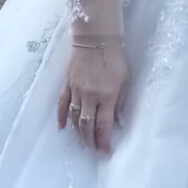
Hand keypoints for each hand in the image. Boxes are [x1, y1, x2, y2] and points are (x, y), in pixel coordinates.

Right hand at [57, 38, 128, 153]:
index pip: (103, 125)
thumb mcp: (125, 79)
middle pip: (87, 125)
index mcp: (106, 96)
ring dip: (79, 132)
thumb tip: (118, 121)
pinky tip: (63, 127)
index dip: (103, 141)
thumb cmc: (114, 57)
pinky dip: (62, 117)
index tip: (105, 150)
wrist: (96, 37)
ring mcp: (77, 90)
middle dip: (91, 141)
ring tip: (83, 141)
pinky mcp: (68, 84)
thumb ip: (120, 102)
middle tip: (94, 150)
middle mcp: (90, 96)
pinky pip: (63, 104)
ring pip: (75, 117)